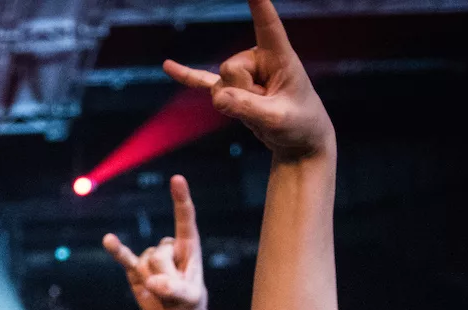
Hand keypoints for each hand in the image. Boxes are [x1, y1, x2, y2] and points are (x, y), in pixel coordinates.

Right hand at [103, 176, 209, 309]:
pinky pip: (124, 258)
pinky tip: (108, 240)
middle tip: (174, 293)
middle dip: (164, 276)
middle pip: (159, 253)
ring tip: (162, 294)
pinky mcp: (135, 270)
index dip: (181, 200)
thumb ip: (175, 290)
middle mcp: (169, 248)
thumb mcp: (191, 300)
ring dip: (151, 282)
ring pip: (144, 262)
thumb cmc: (190, 307)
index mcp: (189, 248)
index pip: (185, 220)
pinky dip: (116, 250)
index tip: (177, 178)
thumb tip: (152, 282)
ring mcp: (151, 258)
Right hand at [164, 0, 331, 161]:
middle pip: (230, 68)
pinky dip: (186, 75)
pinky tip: (168, 65)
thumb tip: (216, 98)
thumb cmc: (299, 123)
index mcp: (280, 56)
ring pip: (220, 84)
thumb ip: (247, 109)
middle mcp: (259, 58)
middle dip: (243, 94)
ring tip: (261, 111)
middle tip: (268, 106)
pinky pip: (203, 80)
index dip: (259, 5)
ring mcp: (244, 73)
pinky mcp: (232, 88)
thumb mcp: (277, 119)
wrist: (299, 138)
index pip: (267, 24)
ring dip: (236, 105)